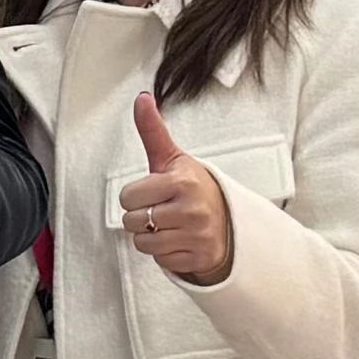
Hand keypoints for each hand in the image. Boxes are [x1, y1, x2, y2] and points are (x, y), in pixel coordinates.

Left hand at [117, 91, 233, 284]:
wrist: (230, 220)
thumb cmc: (193, 187)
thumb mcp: (173, 158)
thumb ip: (153, 131)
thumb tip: (141, 98)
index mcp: (182, 182)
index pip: (128, 197)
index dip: (136, 196)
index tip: (154, 192)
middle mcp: (191, 209)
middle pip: (132, 222)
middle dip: (141, 217)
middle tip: (163, 210)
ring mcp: (197, 236)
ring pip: (143, 243)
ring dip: (151, 237)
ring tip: (170, 225)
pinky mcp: (199, 258)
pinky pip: (160, 260)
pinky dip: (166, 253)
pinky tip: (180, 240)